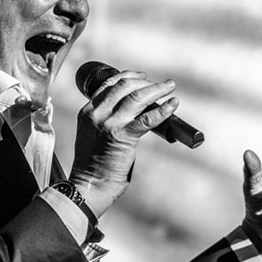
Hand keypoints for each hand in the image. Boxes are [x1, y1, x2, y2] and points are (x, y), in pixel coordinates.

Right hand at [69, 71, 177, 217]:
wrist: (89, 185)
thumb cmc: (94, 165)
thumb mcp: (92, 134)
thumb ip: (105, 120)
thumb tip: (133, 111)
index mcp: (87, 111)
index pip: (108, 84)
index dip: (128, 76)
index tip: (143, 77)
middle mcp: (96, 114)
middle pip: (124, 86)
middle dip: (146, 82)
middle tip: (162, 85)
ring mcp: (108, 124)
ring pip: (136, 97)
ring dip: (157, 89)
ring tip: (170, 87)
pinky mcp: (122, 136)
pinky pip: (147, 118)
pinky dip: (163, 109)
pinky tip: (173, 104)